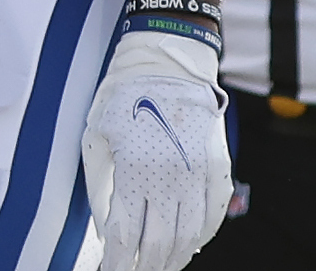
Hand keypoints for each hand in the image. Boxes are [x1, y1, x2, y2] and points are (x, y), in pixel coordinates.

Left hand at [80, 27, 232, 270]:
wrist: (168, 64)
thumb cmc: (125, 99)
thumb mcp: (96, 138)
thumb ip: (100, 188)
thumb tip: (107, 231)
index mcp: (135, 169)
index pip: (126, 236)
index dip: (117, 263)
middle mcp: (171, 177)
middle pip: (159, 244)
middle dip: (144, 267)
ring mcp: (199, 175)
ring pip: (190, 237)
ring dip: (173, 259)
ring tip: (158, 266)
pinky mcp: (218, 169)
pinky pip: (213, 217)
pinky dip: (200, 238)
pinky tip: (187, 245)